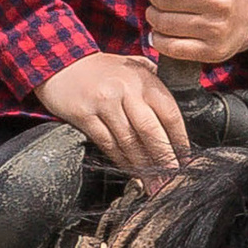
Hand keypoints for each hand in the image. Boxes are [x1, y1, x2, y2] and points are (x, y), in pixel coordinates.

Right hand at [39, 52, 190, 172]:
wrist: (61, 64)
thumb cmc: (102, 69)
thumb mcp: (133, 66)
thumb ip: (154, 81)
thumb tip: (178, 108)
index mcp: (143, 79)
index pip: (169, 112)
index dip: (179, 138)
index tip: (186, 158)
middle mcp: (125, 89)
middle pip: (150, 129)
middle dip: (163, 157)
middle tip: (173, 178)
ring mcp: (104, 102)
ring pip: (128, 140)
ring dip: (143, 166)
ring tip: (154, 183)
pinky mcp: (85, 115)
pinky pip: (107, 144)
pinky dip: (121, 161)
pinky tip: (131, 172)